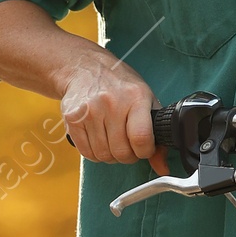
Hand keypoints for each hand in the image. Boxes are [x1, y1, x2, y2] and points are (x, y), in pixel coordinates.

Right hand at [60, 54, 166, 168]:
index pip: (141, 138)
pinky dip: (95, 153)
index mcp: (135, 98)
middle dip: (128, 156)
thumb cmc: (120, 86)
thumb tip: (162, 167)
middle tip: (128, 145)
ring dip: (111, 155)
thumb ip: (157, 135)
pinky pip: (86, 153)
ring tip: (113, 140)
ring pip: (104, 156)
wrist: (85, 69)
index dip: (145, 151)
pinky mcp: (72, 119)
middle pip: (121, 152)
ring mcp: (90, 112)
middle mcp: (112, 104)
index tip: (144, 148)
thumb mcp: (146, 101)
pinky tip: (99, 139)